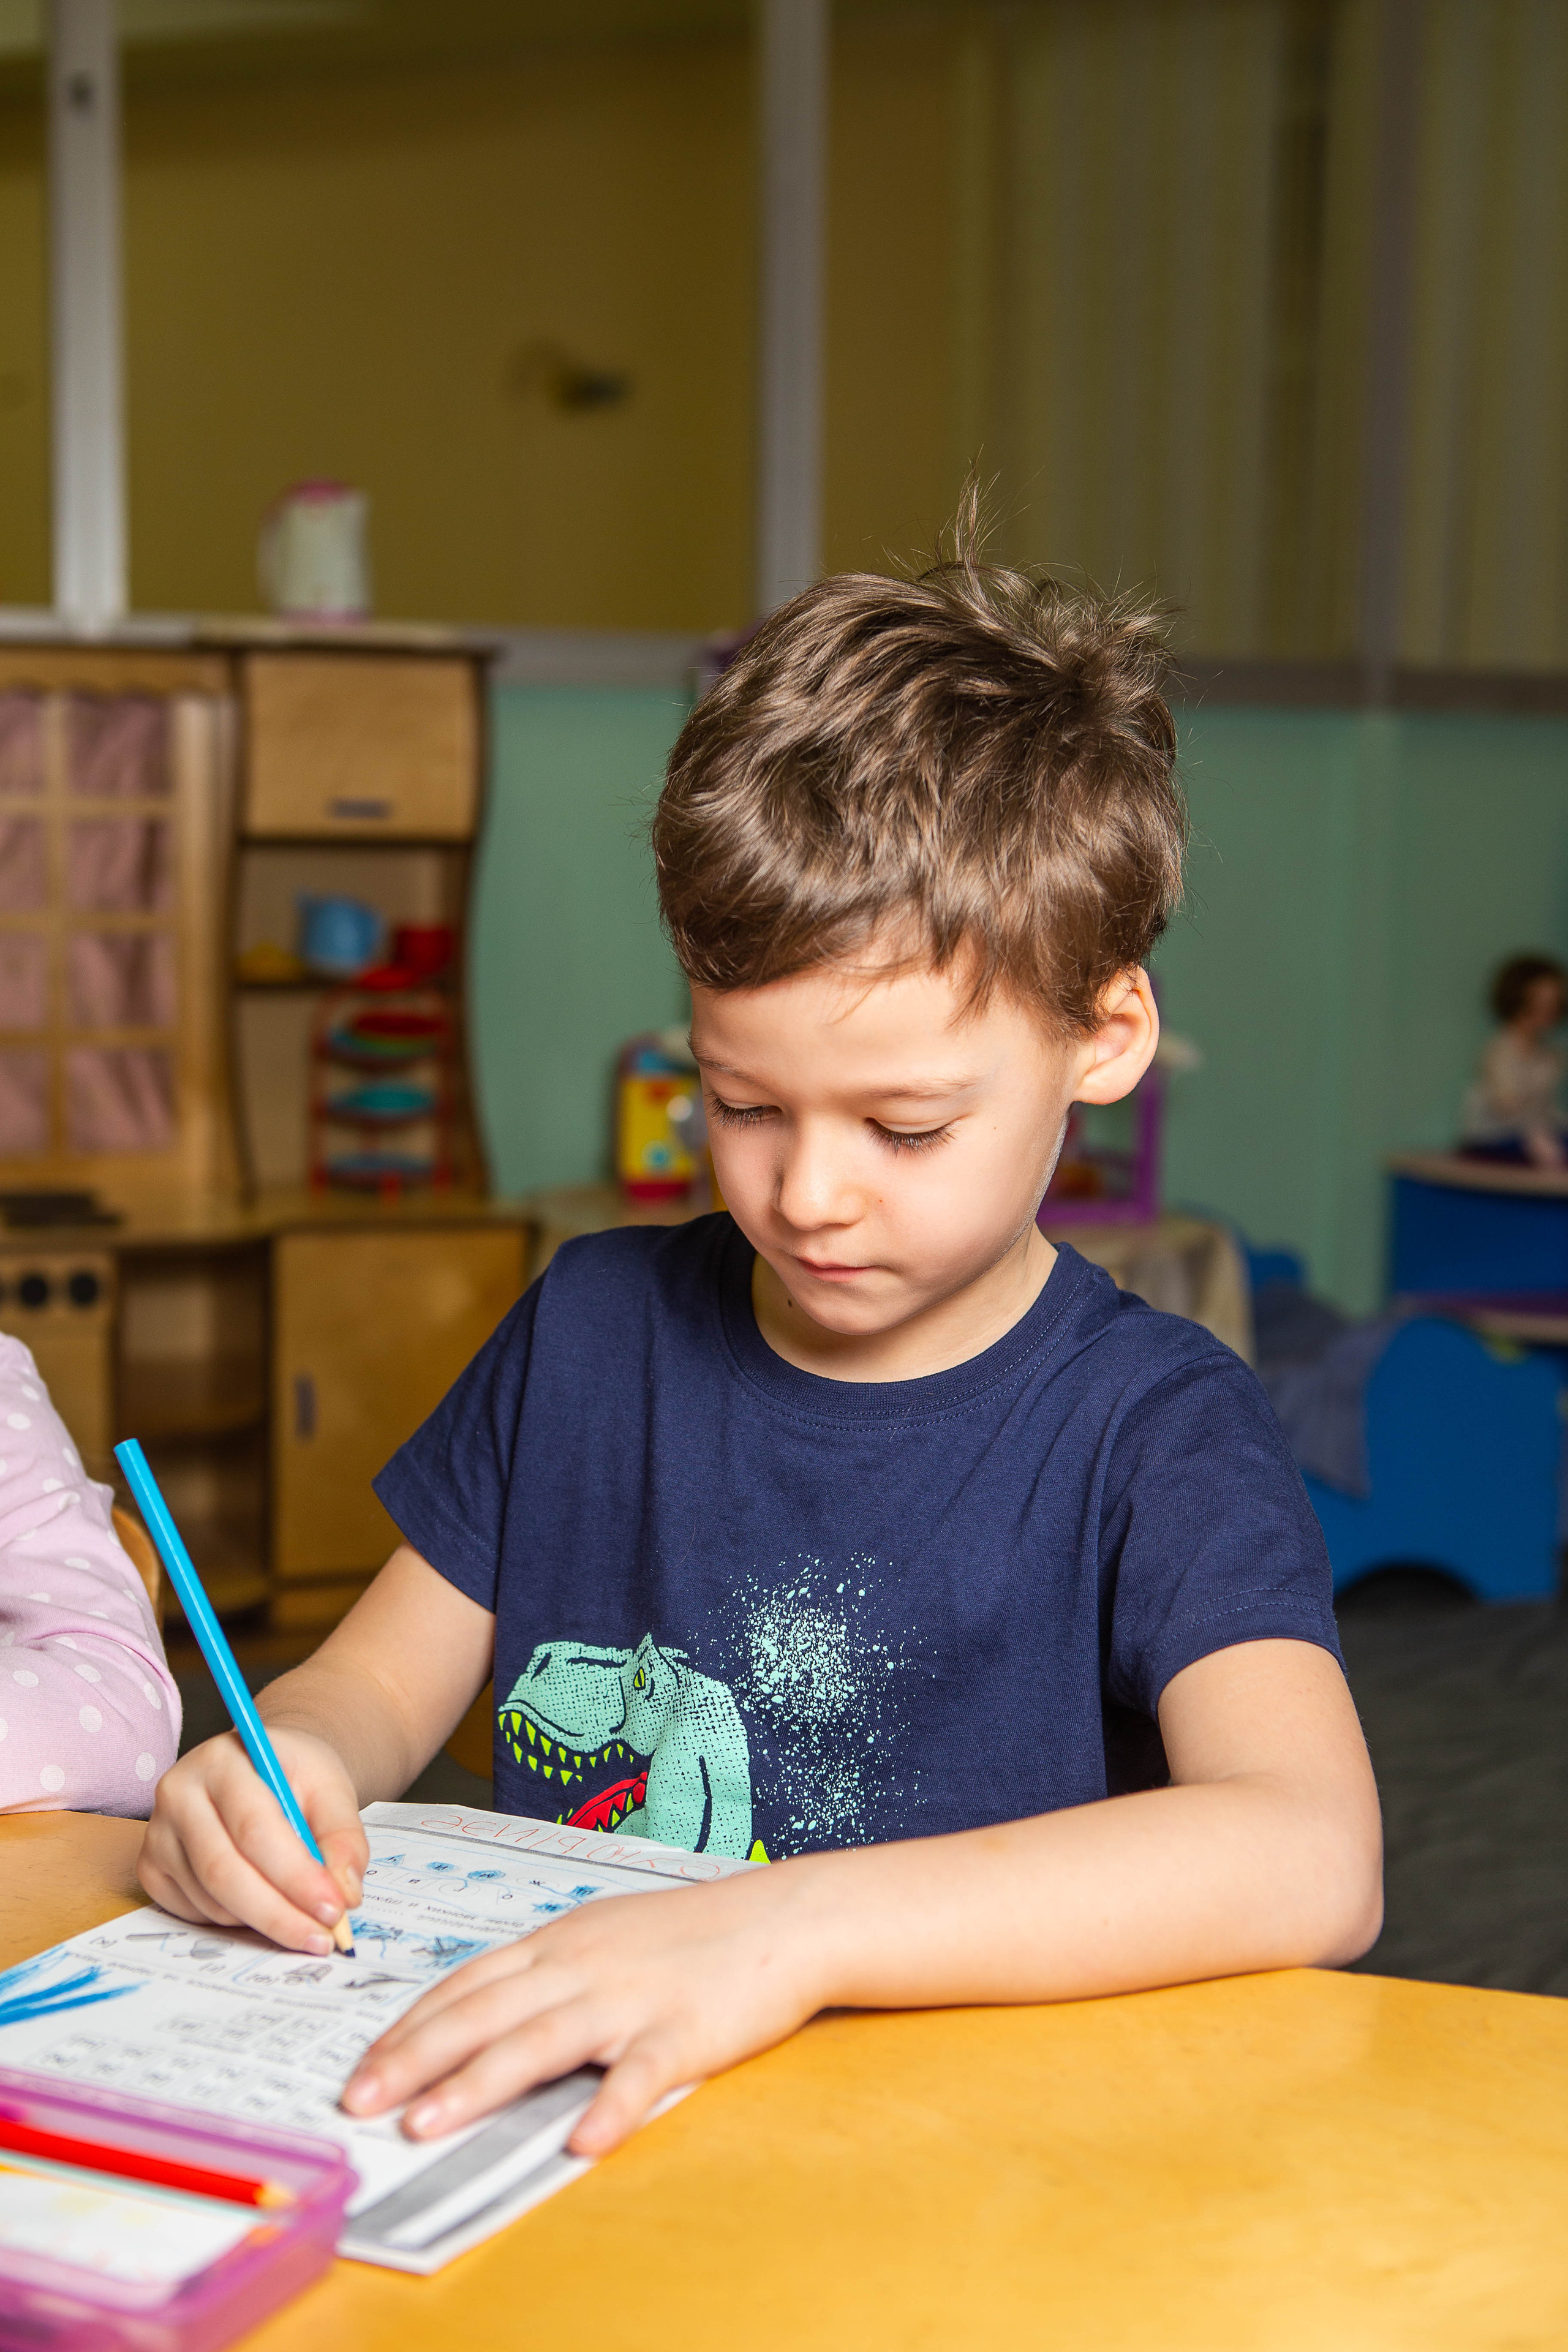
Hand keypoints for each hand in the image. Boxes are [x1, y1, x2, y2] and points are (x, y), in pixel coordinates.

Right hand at [138, 1727, 367, 1953]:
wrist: (262, 1765)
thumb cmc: (294, 1775)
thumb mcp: (331, 1788)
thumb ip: (343, 1838)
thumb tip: (345, 1896)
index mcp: (221, 1760)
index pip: (254, 1828)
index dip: (295, 1876)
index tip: (334, 1909)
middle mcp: (177, 1793)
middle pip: (223, 1871)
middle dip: (278, 1913)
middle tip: (322, 1937)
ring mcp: (157, 1833)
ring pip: (210, 1899)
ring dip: (261, 1920)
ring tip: (302, 1919)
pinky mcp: (151, 1867)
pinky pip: (192, 1912)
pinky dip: (234, 1920)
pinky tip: (262, 1905)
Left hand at [341, 1866, 826, 2154]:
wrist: (782, 1918)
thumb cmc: (690, 1934)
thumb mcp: (604, 1935)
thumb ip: (546, 1972)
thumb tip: (481, 2012)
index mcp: (560, 1944)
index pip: (467, 1986)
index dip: (410, 2028)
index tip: (362, 2066)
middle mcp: (583, 1968)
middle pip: (484, 2014)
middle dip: (414, 2059)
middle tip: (359, 2101)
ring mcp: (632, 1999)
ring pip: (541, 2041)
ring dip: (478, 2084)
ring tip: (427, 2124)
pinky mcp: (683, 2032)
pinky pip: (640, 2075)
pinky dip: (608, 2108)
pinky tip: (580, 2143)